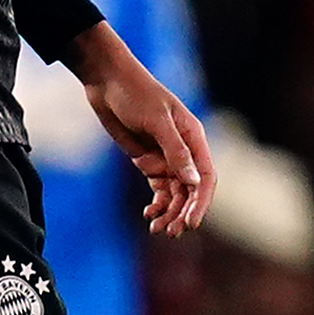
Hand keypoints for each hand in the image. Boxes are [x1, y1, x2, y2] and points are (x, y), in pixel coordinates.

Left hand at [69, 24, 217, 234]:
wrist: (107, 82)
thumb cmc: (136, 94)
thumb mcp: (157, 122)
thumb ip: (176, 152)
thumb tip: (194, 182)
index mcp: (194, 138)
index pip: (206, 177)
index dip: (201, 202)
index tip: (190, 223)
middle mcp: (184, 150)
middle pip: (191, 189)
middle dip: (183, 212)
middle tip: (170, 233)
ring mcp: (165, 156)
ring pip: (174, 192)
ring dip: (168, 211)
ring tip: (156, 228)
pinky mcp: (148, 160)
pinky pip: (158, 188)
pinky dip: (156, 202)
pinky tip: (148, 213)